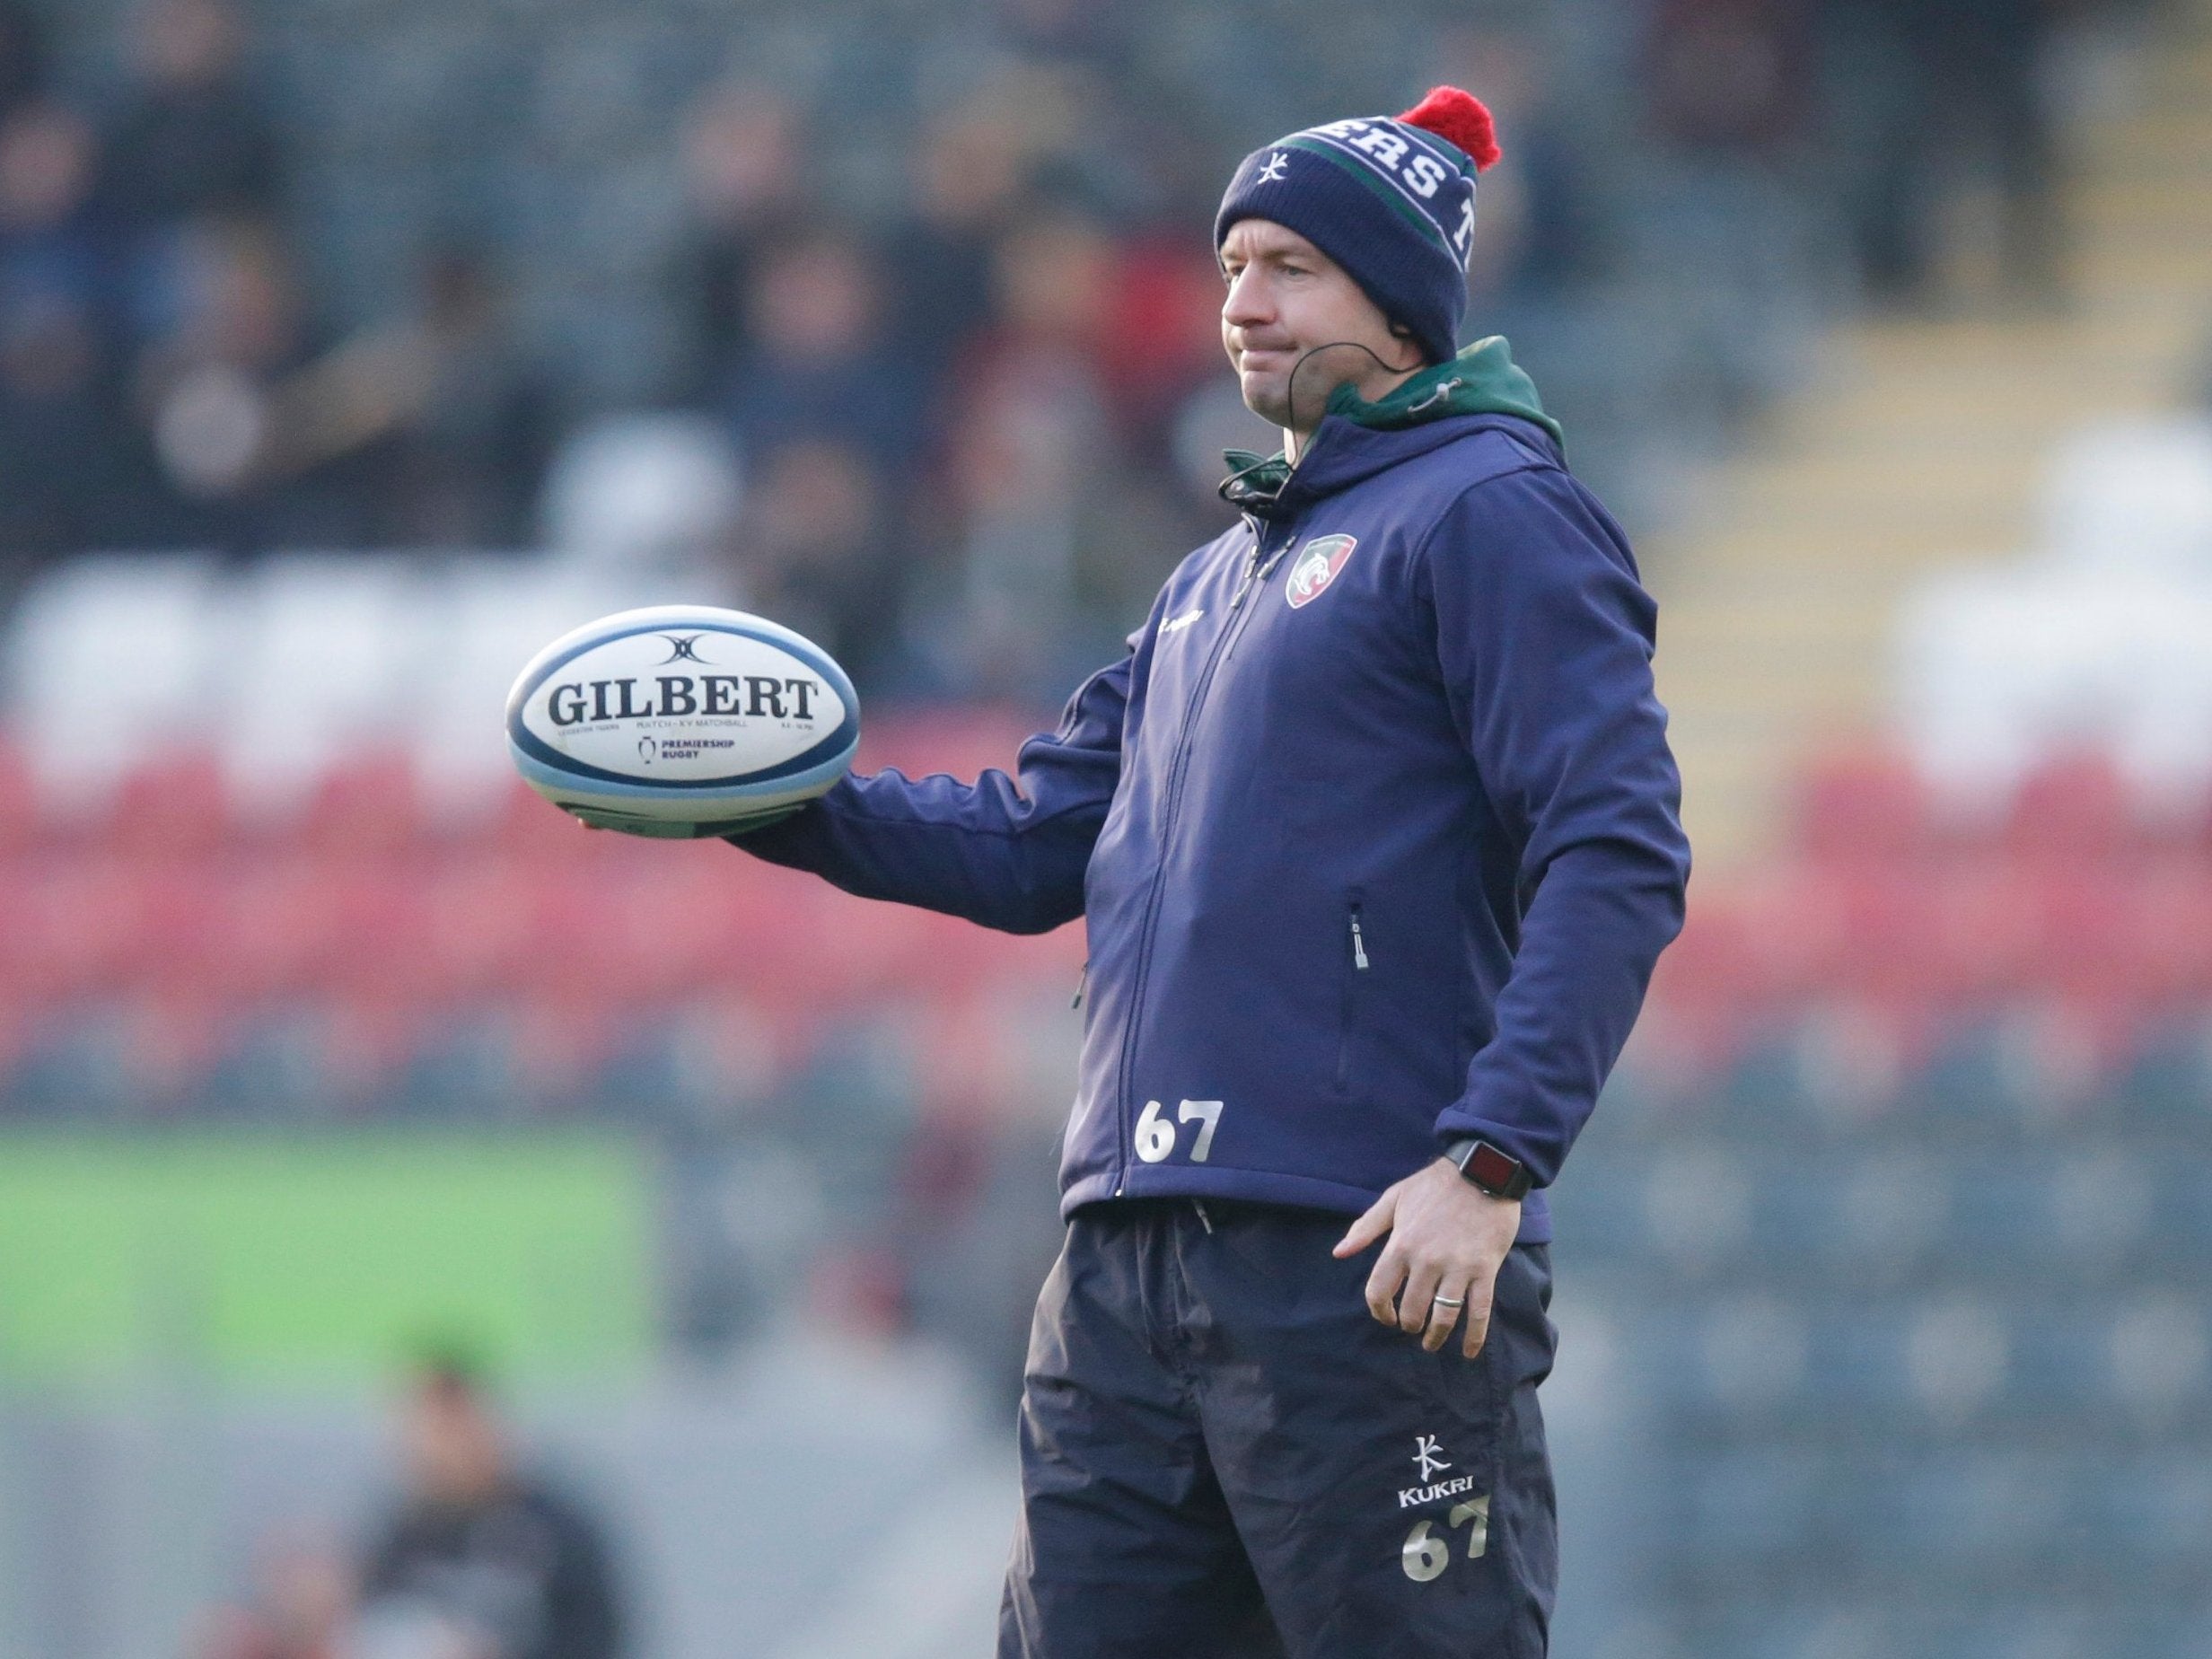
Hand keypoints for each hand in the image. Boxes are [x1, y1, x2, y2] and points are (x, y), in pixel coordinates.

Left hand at [1333, 1158, 1520, 1356]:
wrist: (1482, 1172)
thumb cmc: (1434, 1185)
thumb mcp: (1394, 1198)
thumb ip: (1366, 1227)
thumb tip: (1339, 1252)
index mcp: (1401, 1245)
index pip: (1379, 1291)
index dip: (1379, 1311)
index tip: (1386, 1318)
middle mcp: (1426, 1261)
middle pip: (1412, 1310)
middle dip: (1409, 1325)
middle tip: (1412, 1327)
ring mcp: (1457, 1268)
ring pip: (1443, 1317)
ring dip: (1435, 1337)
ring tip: (1432, 1344)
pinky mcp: (1484, 1270)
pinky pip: (1479, 1312)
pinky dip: (1474, 1337)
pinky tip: (1469, 1352)